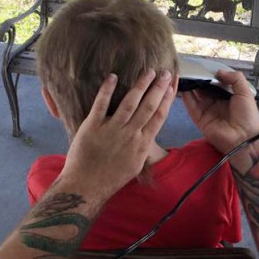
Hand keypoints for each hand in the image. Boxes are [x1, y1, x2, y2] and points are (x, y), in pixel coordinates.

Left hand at [60, 71, 173, 200]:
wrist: (86, 187)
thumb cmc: (111, 179)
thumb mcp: (135, 164)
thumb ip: (143, 146)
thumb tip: (149, 131)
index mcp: (142, 144)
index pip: (159, 116)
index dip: (167, 99)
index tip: (172, 86)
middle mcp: (129, 134)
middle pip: (148, 106)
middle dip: (158, 88)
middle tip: (165, 72)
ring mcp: (111, 129)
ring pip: (129, 102)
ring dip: (140, 85)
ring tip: (148, 71)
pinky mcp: (92, 126)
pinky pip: (101, 104)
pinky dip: (107, 90)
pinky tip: (113, 76)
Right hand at [182, 70, 258, 153]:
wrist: (243, 138)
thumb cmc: (247, 115)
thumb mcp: (245, 93)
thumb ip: (235, 79)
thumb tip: (218, 71)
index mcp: (229, 97)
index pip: (217, 84)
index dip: (210, 75)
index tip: (202, 65)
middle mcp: (217, 103)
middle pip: (205, 89)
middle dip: (198, 79)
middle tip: (189, 67)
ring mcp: (207, 111)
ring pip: (196, 96)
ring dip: (190, 85)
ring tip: (183, 73)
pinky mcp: (200, 119)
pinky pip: (191, 107)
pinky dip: (186, 96)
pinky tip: (181, 85)